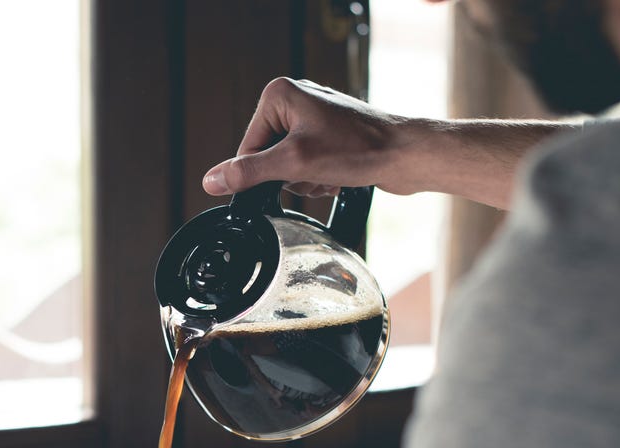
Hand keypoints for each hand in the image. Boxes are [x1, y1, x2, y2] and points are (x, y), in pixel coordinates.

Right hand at [202, 77, 407, 197]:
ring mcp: (313, 116)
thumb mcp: (295, 164)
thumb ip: (250, 173)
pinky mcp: (328, 133)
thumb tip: (212, 180)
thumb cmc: (360, 149)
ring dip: (306, 180)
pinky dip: (319, 177)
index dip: (264, 173)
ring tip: (330, 174)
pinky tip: (338, 175)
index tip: (288, 177)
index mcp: (279, 95)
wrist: (407, 154)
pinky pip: (306, 164)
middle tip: (315, 173)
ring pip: (287, 165)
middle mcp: (294, 99)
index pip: (247, 148)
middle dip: (290, 176)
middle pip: (268, 157)